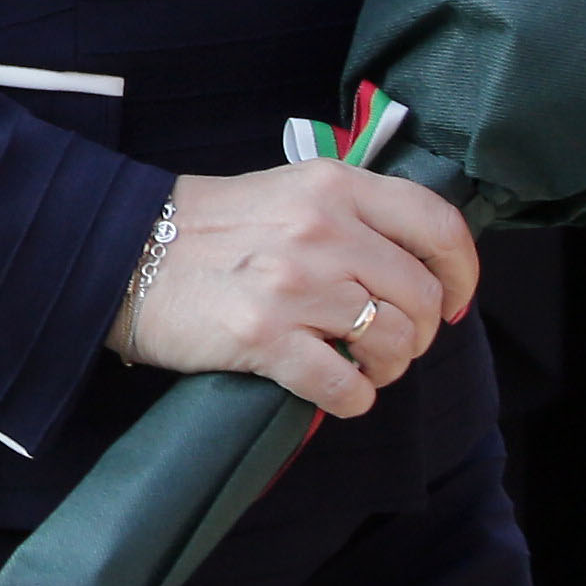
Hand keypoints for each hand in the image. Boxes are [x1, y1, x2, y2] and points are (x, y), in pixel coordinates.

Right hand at [106, 160, 482, 419]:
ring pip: (394, 344)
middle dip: (419, 333)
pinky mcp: (263, 337)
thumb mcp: (288, 192)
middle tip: (390, 342)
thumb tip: (418, 266)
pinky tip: (335, 390)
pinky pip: (346, 387)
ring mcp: (293, 285)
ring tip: (360, 365)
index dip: (462, 272)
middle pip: (422, 297)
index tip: (455, 299)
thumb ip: (352, 215)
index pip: (438, 226)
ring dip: (387, 368)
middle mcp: (321, 230)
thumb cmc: (209, 229)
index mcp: (332, 186)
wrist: (122, 253)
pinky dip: (352, 399)